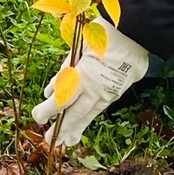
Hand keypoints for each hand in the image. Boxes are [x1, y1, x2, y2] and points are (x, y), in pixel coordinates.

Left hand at [32, 23, 151, 147]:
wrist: (136, 33)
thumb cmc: (103, 34)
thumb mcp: (77, 48)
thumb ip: (64, 71)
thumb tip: (50, 91)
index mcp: (83, 77)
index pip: (62, 100)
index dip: (48, 110)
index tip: (37, 117)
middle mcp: (97, 90)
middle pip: (77, 114)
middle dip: (62, 128)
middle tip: (50, 141)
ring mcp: (110, 92)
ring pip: (90, 114)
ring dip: (78, 127)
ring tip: (68, 141)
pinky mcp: (118, 91)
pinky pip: (101, 106)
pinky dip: (91, 116)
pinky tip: (84, 122)